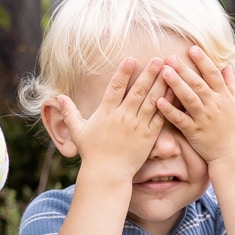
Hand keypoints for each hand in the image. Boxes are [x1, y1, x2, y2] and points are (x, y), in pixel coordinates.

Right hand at [46, 59, 169, 178]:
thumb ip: (69, 113)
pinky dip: (168, 104)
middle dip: (148, 73)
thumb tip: (59, 97)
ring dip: (160, 84)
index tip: (131, 59)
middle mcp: (123, 117)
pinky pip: (160, 117)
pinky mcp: (149, 136)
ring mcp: (137, 126)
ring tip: (169, 70)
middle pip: (138, 91)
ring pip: (152, 101)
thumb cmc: (92, 153)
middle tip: (157, 59)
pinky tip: (174, 92)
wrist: (107, 174)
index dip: (123, 72)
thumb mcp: (78, 131)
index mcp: (106, 113)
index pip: (115, 88)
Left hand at [153, 46, 234, 162]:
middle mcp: (214, 105)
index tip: (192, 49)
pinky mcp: (194, 131)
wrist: (233, 153)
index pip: (213, 74)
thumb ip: (230, 83)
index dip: (203, 61)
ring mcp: (204, 118)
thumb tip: (227, 65)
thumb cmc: (234, 127)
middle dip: (184, 69)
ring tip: (164, 72)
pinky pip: (180, 120)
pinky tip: (159, 101)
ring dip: (176, 85)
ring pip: (189, 99)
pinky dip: (170, 111)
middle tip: (170, 57)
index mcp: (223, 96)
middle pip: (198, 84)